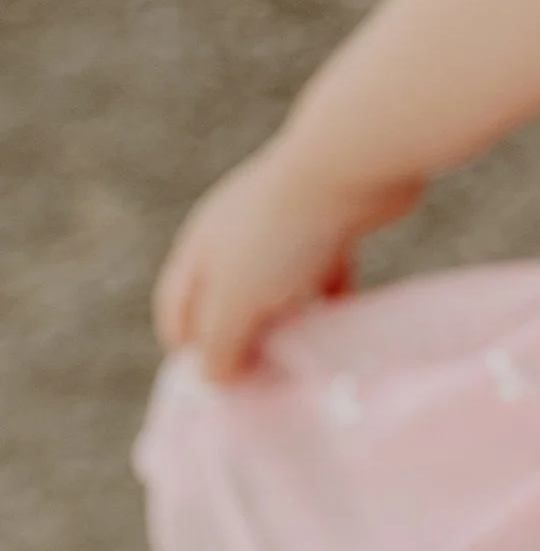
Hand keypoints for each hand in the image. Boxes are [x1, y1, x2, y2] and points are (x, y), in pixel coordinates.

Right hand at [154, 136, 422, 381]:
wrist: (351, 166)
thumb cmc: (283, 233)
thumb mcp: (236, 300)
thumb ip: (219, 344)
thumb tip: (214, 378)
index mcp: (201, 247)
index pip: (177, 304)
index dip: (188, 347)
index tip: (215, 385)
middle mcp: (236, 232)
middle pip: (229, 298)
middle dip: (242, 339)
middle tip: (262, 381)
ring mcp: (285, 226)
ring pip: (278, 287)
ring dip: (287, 321)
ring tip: (302, 359)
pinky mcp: (330, 224)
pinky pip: (322, 272)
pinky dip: (328, 299)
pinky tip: (342, 326)